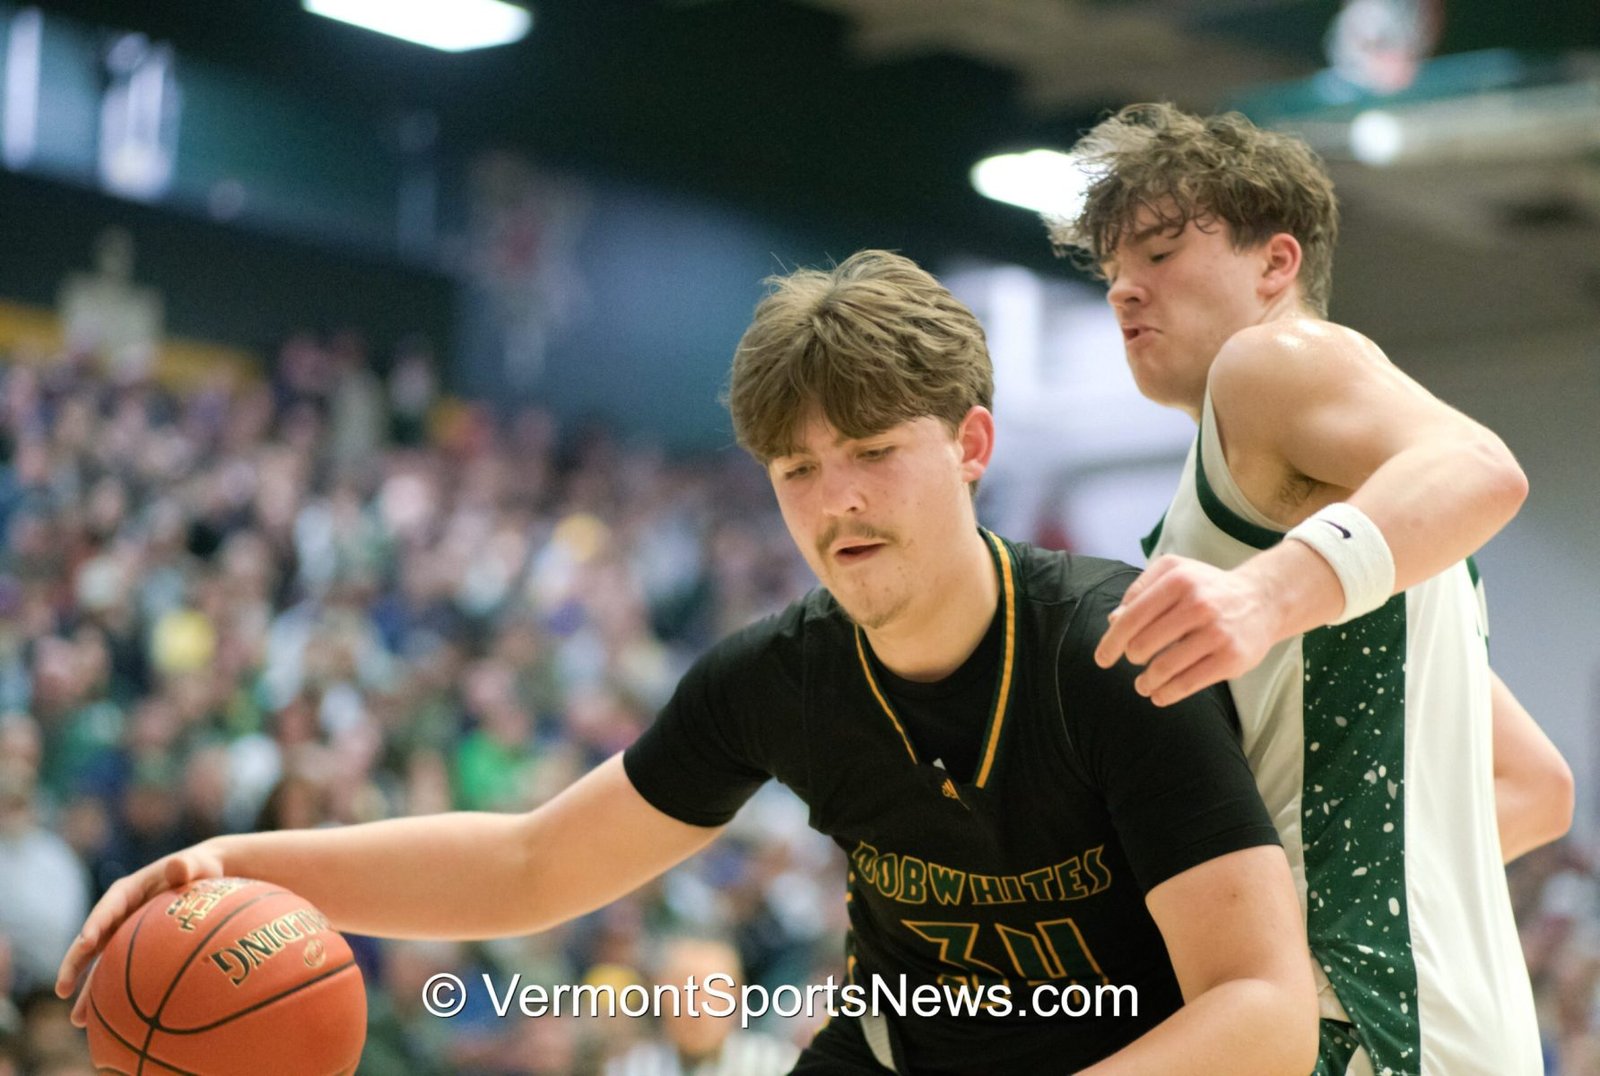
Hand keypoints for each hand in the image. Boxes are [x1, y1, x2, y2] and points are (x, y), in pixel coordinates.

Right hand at [57, 843, 226, 1026]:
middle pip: (91, 941)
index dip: (95, 924)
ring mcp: (123, 933)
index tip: (86, 942)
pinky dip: (111, 994)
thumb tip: (179, 865)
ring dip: (87, 991)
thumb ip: (187, 866)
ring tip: (78, 1020)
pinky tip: (106, 1020)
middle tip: (62, 988)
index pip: (107, 908)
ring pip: (100, 964)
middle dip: (75, 964)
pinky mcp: (133, 949)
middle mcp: (119, 914)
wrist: (208, 878)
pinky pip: (118, 972)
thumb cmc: (202, 869)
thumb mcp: (197, 864)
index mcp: (128, 891)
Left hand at [1094, 555, 1280, 705]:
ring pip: (1162, 669)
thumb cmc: (1207, 587)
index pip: (1131, 617)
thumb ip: (1140, 590)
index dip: (1111, 642)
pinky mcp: (1231, 659)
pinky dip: (1165, 694)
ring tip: (1143, 685)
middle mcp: (1197, 604)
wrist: (1263, 599)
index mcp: (1178, 579)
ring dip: (1145, 682)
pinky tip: (1158, 695)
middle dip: (1132, 658)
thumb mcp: (1175, 572)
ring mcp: (1216, 632)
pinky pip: (1187, 684)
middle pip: (1142, 645)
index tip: (1102, 659)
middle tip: (1136, 661)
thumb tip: (1113, 621)